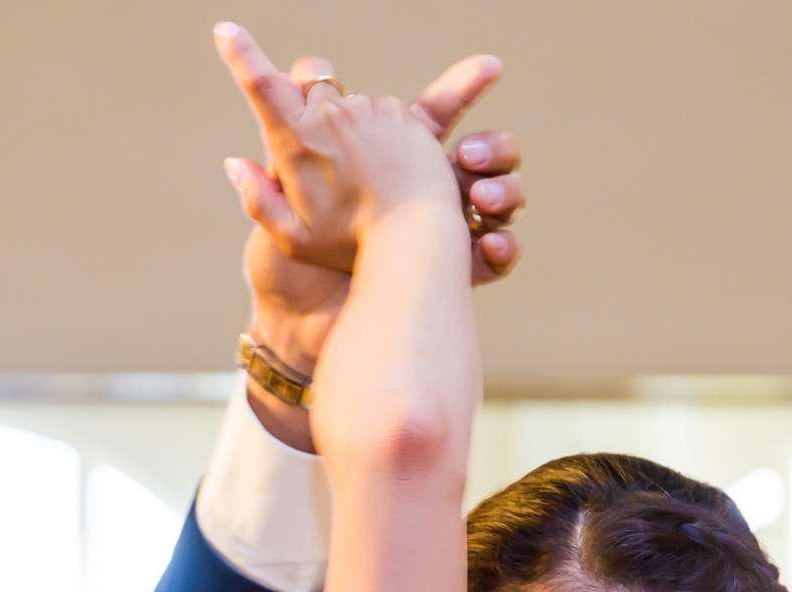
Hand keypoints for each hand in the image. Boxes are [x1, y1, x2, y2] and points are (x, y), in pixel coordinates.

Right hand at [215, 24, 456, 268]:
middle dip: (307, 106)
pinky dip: (378, 134)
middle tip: (326, 159)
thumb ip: (258, 201)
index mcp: (296, 140)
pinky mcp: (401, 113)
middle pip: (308, 86)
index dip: (241, 53)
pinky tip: (388, 171)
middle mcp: (331, 115)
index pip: (261, 84)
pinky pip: (379, 112)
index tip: (226, 29)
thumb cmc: (351, 245)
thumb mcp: (294, 238)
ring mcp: (368, 110)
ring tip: (364, 179)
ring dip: (347, 127)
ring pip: (346, 102)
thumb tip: (235, 163)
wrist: (417, 239)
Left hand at [233, 49, 523, 366]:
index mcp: (395, 165)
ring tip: (478, 199)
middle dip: (494, 149)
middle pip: (487, 155)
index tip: (491, 67)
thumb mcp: (287, 186)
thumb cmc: (287, 258)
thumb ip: (301, 127)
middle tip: (468, 156)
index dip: (469, 87)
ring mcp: (446, 237)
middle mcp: (429, 195)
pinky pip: (499, 256)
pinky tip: (488, 245)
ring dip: (504, 193)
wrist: (294, 325)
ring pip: (503, 200)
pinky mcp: (454, 278)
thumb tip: (311, 67)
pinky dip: (504, 247)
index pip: (442, 115)